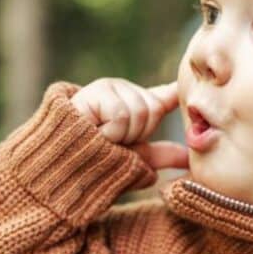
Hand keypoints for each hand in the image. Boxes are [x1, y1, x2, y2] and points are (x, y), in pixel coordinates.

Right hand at [71, 77, 188, 171]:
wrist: (63, 166)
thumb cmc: (96, 164)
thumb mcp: (135, 159)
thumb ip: (162, 155)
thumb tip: (189, 158)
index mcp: (135, 105)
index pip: (161, 97)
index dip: (175, 92)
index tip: (184, 87)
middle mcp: (124, 91)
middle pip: (153, 110)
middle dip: (137, 135)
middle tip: (113, 141)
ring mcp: (110, 87)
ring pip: (140, 112)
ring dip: (122, 135)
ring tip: (101, 137)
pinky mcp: (97, 90)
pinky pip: (121, 114)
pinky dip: (110, 132)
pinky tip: (93, 132)